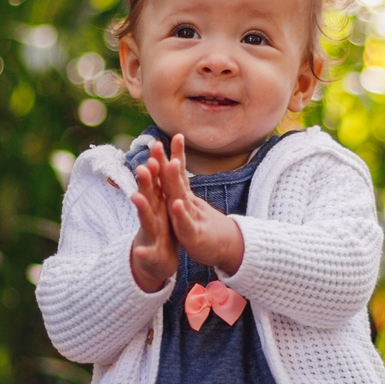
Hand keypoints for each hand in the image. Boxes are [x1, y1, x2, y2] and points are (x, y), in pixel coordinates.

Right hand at [129, 146, 176, 291]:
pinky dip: (143, 252)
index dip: (157, 162)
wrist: (155, 262)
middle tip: (144, 165)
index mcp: (158, 203)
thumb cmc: (161, 230)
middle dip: (146, 181)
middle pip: (148, 194)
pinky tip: (139, 251)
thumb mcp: (162, 205)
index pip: (156, 180)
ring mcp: (149, 234)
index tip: (157, 144)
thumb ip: (159, 184)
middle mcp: (151, 215)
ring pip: (145, 219)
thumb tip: (158, 159)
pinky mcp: (151, 253)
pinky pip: (148, 253)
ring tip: (136, 197)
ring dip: (141, 208)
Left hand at [158, 134, 244, 274]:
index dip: (170, 155)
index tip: (166, 136)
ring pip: (180, 197)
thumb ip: (180, 185)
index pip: (175, 173)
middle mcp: (186, 204)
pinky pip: (185, 223)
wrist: (227, 247)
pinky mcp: (193, 235)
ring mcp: (190, 218)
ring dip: (174, 181)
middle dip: (167, 160)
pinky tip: (176, 203)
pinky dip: (180, 214)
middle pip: (175, 180)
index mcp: (182, 197)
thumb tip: (174, 163)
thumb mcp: (189, 205)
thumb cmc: (205, 226)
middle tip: (157, 143)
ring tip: (172, 163)